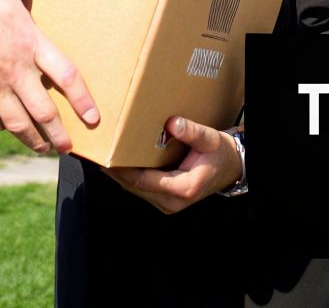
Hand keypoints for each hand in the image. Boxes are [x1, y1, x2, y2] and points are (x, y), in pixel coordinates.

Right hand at [0, 0, 98, 153]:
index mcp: (30, 44)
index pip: (66, 76)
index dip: (82, 100)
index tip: (93, 119)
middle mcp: (15, 72)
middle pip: (42, 112)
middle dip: (56, 134)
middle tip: (67, 148)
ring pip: (16, 123)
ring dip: (31, 139)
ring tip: (41, 148)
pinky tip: (1, 128)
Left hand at [105, 117, 239, 213]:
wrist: (229, 168)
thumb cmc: (219, 154)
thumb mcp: (210, 139)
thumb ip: (192, 132)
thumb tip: (172, 123)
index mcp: (184, 188)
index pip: (144, 180)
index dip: (122, 169)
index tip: (107, 156)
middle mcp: (174, 202)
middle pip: (134, 187)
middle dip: (115, 171)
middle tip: (99, 152)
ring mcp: (168, 204)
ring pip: (135, 190)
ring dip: (120, 174)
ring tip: (105, 155)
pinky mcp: (164, 201)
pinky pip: (141, 189)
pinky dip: (129, 177)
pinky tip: (120, 162)